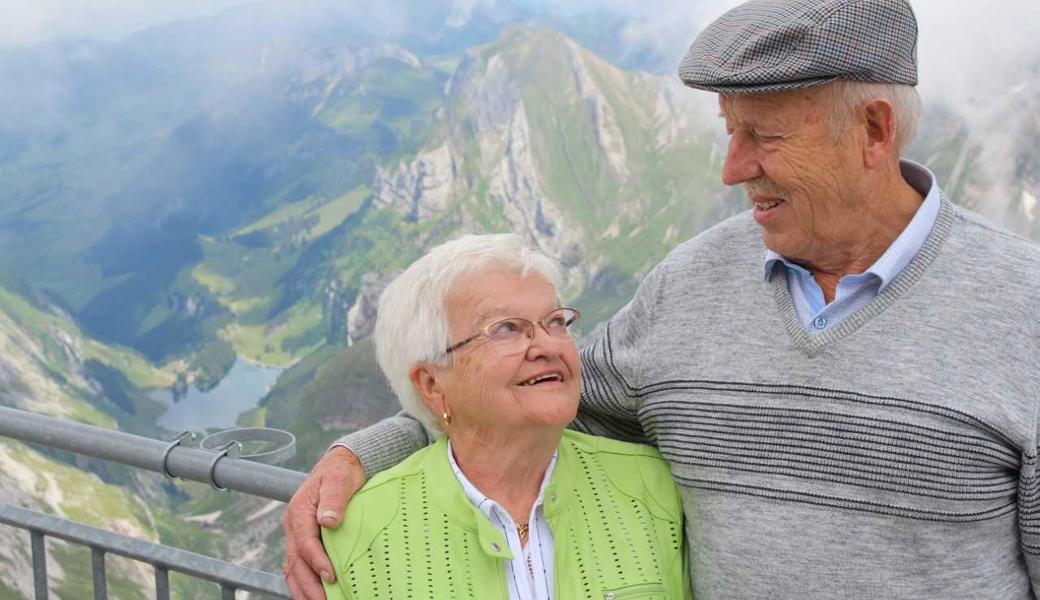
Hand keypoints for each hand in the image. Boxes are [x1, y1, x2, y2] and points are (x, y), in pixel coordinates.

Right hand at [283, 446, 365, 599]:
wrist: (340, 465)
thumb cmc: (342, 472)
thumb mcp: (340, 479)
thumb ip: (334, 499)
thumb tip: (328, 520)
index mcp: (299, 511)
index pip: (305, 543)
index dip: (317, 562)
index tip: (332, 576)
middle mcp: (293, 525)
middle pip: (295, 562)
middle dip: (309, 585)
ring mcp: (296, 535)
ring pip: (292, 568)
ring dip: (303, 589)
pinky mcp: (302, 541)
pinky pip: (297, 566)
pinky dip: (302, 584)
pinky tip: (312, 596)